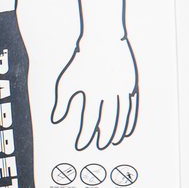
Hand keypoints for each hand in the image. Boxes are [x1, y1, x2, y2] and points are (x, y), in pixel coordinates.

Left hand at [51, 35, 138, 149]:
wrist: (102, 40)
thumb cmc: (81, 61)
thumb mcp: (66, 82)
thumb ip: (62, 103)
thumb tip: (56, 119)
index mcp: (94, 93)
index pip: (90, 121)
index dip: (86, 135)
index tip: (82, 145)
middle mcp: (111, 93)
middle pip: (109, 121)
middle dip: (103, 136)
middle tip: (100, 146)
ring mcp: (123, 90)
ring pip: (122, 116)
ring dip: (118, 131)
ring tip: (113, 141)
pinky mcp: (131, 85)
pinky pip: (132, 107)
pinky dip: (130, 120)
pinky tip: (126, 128)